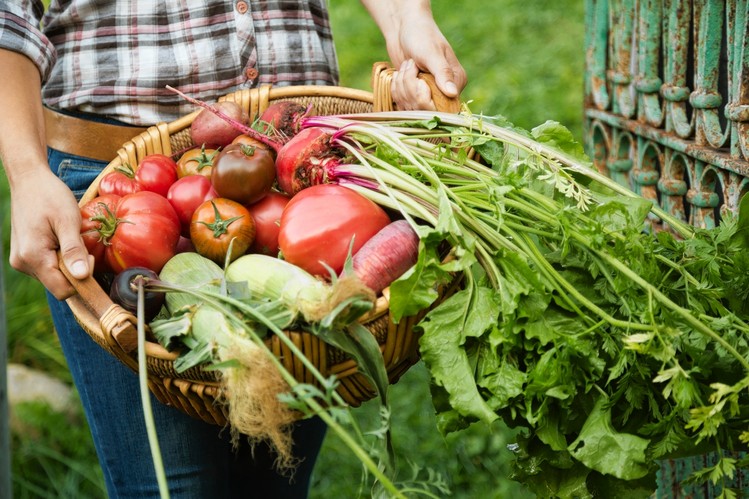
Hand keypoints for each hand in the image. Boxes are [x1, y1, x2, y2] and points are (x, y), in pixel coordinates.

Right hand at [9, 168, 91, 299]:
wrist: (29, 180)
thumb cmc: (50, 196)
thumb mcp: (68, 221)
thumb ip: (74, 250)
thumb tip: (82, 276)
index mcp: (33, 257)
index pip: (63, 290)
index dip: (82, 279)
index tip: (89, 256)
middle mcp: (23, 263)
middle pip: (59, 283)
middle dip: (75, 268)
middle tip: (79, 241)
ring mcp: (21, 260)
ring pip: (54, 275)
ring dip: (67, 261)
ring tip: (67, 236)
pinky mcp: (24, 255)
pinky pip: (48, 266)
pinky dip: (59, 256)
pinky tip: (60, 238)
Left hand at [387, 13, 465, 109]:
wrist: (404, 29)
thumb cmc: (421, 36)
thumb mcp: (432, 54)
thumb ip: (442, 73)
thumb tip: (453, 93)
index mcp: (457, 82)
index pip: (442, 105)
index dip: (425, 94)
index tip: (418, 76)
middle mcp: (446, 92)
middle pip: (424, 109)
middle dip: (410, 89)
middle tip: (409, 66)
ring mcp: (429, 95)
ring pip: (411, 108)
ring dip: (401, 86)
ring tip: (406, 65)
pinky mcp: (414, 96)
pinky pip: (402, 105)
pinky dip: (396, 90)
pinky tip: (399, 73)